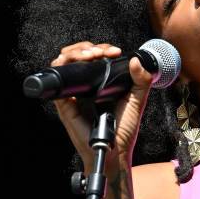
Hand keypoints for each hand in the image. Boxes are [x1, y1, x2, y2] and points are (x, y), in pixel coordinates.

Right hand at [50, 41, 153, 169]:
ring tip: (91, 55)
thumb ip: (141, 81)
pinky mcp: (65, 103)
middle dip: (88, 47)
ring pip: (65, 63)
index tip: (114, 52)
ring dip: (76, 52)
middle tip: (101, 52)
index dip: (102, 48)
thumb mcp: (137, 101)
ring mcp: (75, 93)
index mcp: (101, 82)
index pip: (95, 56)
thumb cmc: (124, 130)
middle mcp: (86, 86)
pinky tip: (75, 62)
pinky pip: (57, 81)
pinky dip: (62, 66)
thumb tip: (136, 61)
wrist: (114, 151)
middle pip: (77, 55)